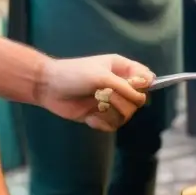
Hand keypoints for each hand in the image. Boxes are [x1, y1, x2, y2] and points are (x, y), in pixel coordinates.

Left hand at [37, 54, 153, 132]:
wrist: (48, 88)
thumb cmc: (75, 74)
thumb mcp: (102, 76)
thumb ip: (125, 85)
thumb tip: (144, 93)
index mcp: (123, 69)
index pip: (146, 78)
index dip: (143, 85)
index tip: (132, 86)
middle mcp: (120, 86)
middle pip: (138, 99)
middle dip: (123, 100)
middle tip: (106, 95)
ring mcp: (110, 102)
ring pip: (127, 114)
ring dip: (111, 112)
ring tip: (96, 107)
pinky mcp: (100, 116)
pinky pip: (112, 125)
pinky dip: (102, 123)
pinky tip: (89, 117)